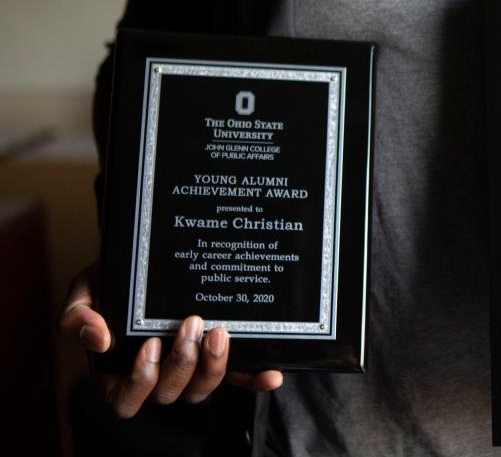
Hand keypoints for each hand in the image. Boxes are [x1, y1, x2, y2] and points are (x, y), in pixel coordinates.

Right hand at [59, 260, 283, 417]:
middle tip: (190, 324)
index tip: (149, 345)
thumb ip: (78, 316)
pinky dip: (256, 379)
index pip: (126, 399)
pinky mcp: (223, 357)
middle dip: (182, 364)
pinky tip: (270, 373)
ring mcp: (193, 367)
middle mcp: (159, 374)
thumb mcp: (86, 289)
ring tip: (219, 331)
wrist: (150, 253)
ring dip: (214, 366)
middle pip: (170, 394)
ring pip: (203, 388)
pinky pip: (241, 378)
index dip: (139, 382)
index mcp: (121, 368)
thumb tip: (97, 340)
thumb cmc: (116, 278)